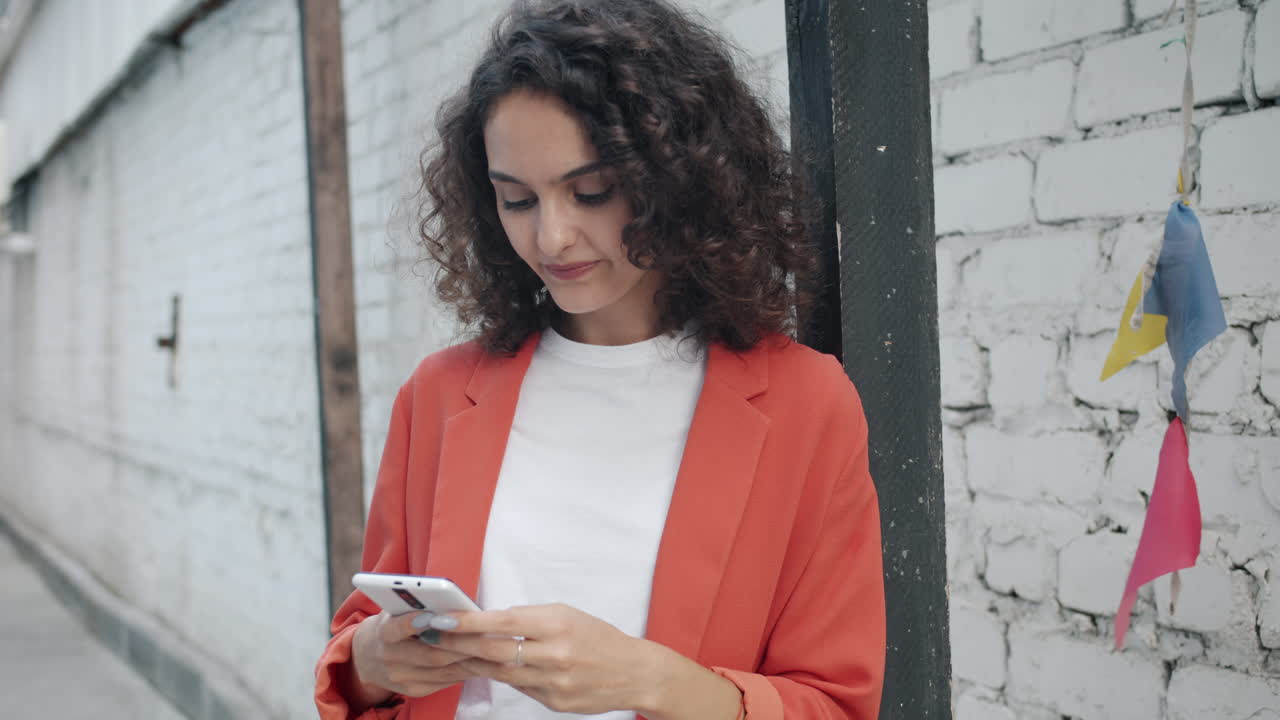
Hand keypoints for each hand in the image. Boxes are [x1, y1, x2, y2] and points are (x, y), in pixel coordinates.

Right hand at [349, 611, 476, 703]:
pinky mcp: (414, 690)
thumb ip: (415, 607)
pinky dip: (464, 671)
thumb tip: (448, 602)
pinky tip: (480, 661)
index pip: (397, 629)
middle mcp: (391, 658)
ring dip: (469, 660)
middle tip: (486, 635)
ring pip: (443, 670)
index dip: (415, 623)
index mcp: (384, 633)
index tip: (432, 615)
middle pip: (432, 654)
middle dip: (461, 645)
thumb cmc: (391, 626)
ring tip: (491, 649)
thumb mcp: (394, 611)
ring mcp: (402, 678)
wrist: (367, 657)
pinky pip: (445, 681)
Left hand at [427, 603, 658, 714]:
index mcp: (557, 624)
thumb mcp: (568, 614)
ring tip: (447, 653)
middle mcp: (554, 654)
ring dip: (471, 662)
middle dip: (458, 644)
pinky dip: (499, 677)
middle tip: (432, 636)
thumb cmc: (599, 637)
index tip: (442, 618)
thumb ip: (530, 618)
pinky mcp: (554, 703)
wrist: (634, 673)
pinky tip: (482, 668)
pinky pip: (518, 688)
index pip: (502, 622)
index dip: (468, 622)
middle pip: (494, 651)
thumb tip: (491, 621)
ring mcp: (553, 683)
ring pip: (500, 673)